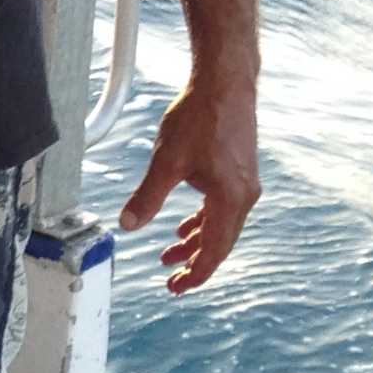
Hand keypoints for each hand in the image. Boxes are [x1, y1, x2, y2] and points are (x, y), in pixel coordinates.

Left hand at [118, 74, 259, 293]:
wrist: (225, 84)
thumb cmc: (200, 118)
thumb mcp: (166, 161)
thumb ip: (147, 197)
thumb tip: (128, 224)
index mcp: (230, 200)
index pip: (214, 251)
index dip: (195, 273)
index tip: (177, 287)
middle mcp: (244, 196)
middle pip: (220, 243)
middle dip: (194, 262)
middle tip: (171, 279)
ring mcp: (244, 184)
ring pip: (220, 225)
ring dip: (196, 242)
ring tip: (170, 254)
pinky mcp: (239, 171)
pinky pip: (222, 208)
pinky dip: (203, 221)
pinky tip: (185, 226)